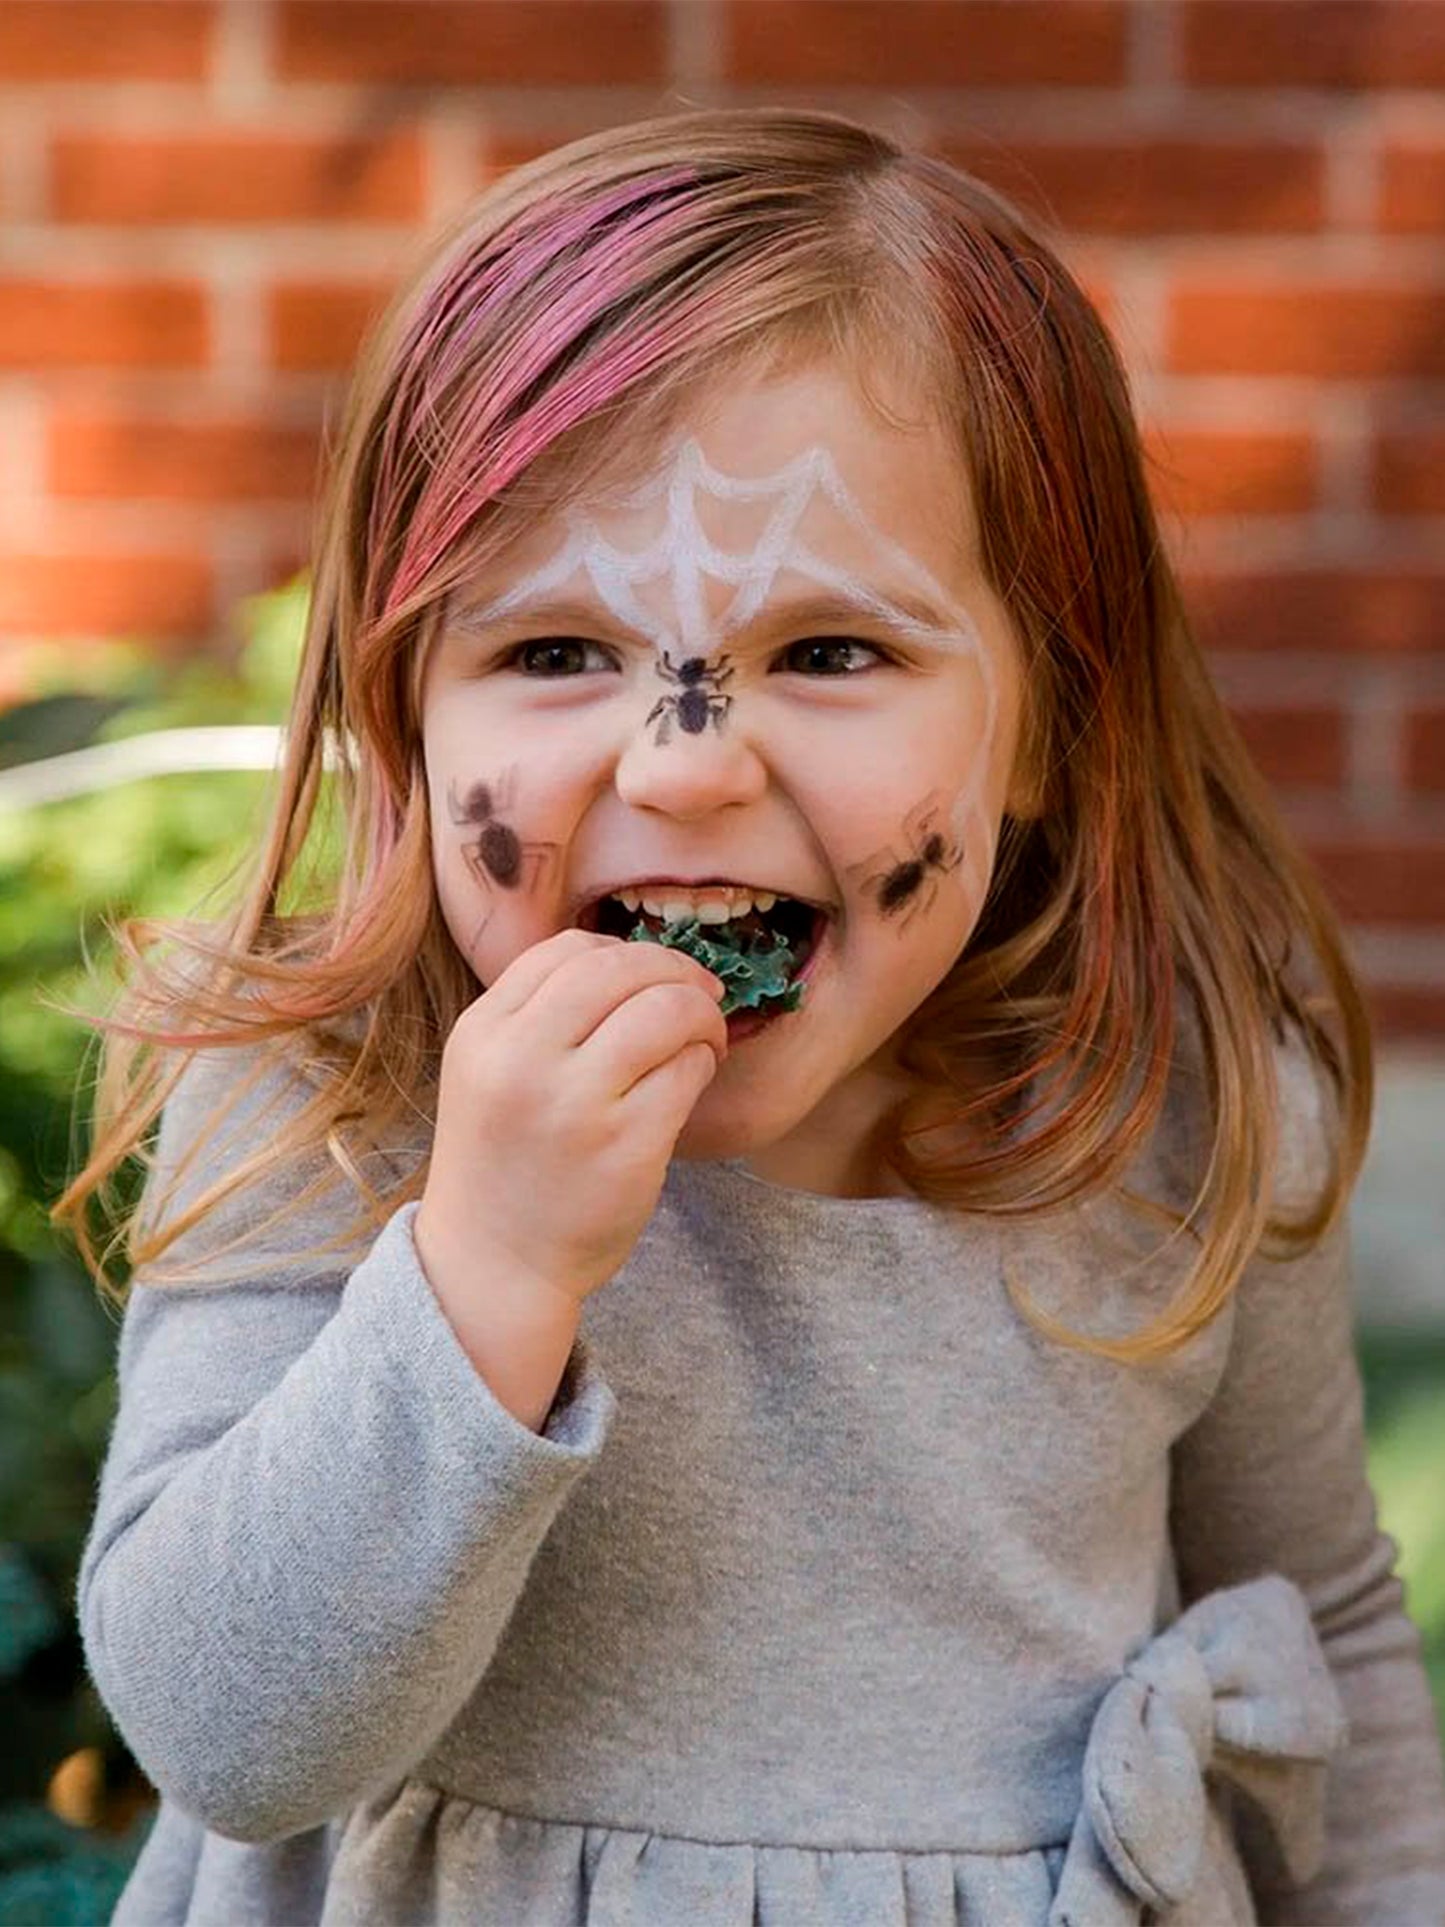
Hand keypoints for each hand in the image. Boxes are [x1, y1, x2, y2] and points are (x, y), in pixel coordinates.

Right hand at [415, 928, 727, 1307]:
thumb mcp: (488, 1072)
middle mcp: (522, 1060)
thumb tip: (633, 964)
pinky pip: (687, 1071)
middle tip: (699, 994)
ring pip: (666, 1010)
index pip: (567, 951)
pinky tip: (692, 1078)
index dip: (624, 953)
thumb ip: (538, 1015)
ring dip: (701, 1014)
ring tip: (704, 1038)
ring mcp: (575, 1105)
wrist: (493, 1264)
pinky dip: (702, 1062)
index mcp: (484, 1033)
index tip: (648, 977)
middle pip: (621, 969)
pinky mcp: (626, 1147)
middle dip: (675, 970)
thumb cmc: (503, 1162)